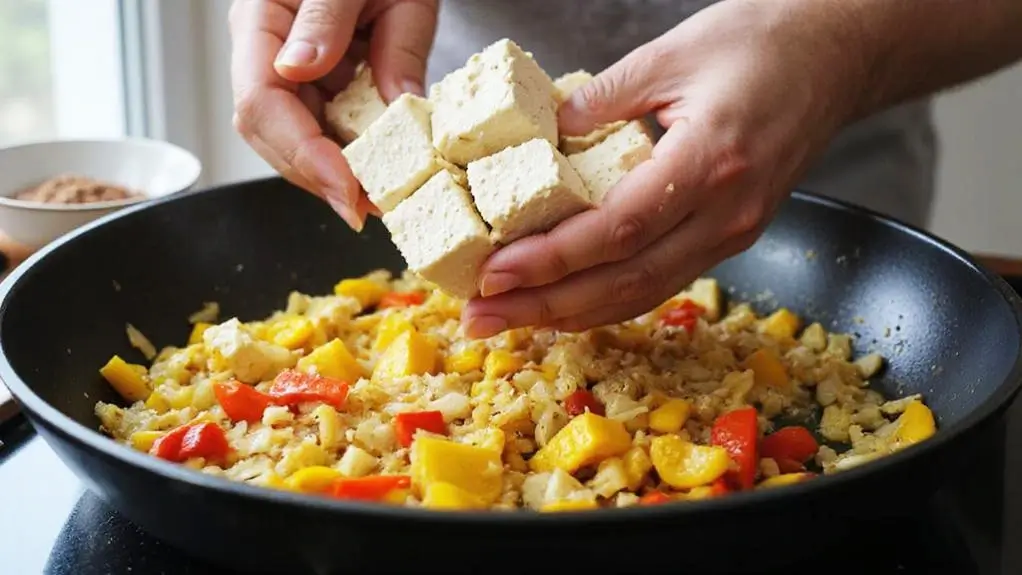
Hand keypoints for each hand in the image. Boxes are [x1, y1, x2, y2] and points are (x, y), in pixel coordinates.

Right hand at [228, 0, 437, 229]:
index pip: (261, 102)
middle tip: (370, 211)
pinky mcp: (321, 85)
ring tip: (380, 200)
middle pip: (272, 136)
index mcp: (263, 19)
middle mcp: (269, 52)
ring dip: (335, 176)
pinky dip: (352, 157)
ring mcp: (293, 71)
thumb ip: (334, 20)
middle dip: (319, 179)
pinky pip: (327, 131)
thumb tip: (302, 69)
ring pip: (297, 142)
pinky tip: (381, 173)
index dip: (302, 154)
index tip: (348, 191)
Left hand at [461, 0, 865, 337]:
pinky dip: (607, 299)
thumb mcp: (672, 53)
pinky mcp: (728, 237)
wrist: (835, 57)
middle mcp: (726, 213)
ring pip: (642, 293)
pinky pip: (660, 281)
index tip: (495, 270)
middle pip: (625, 281)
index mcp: (711, 162)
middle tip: (481, 316)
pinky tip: (563, 304)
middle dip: (545, 306)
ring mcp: (732, 232)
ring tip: (508, 320)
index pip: (620, 229)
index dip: (553, 259)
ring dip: (570, 314)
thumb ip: (602, 96)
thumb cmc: (763, 44)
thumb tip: (543, 133)